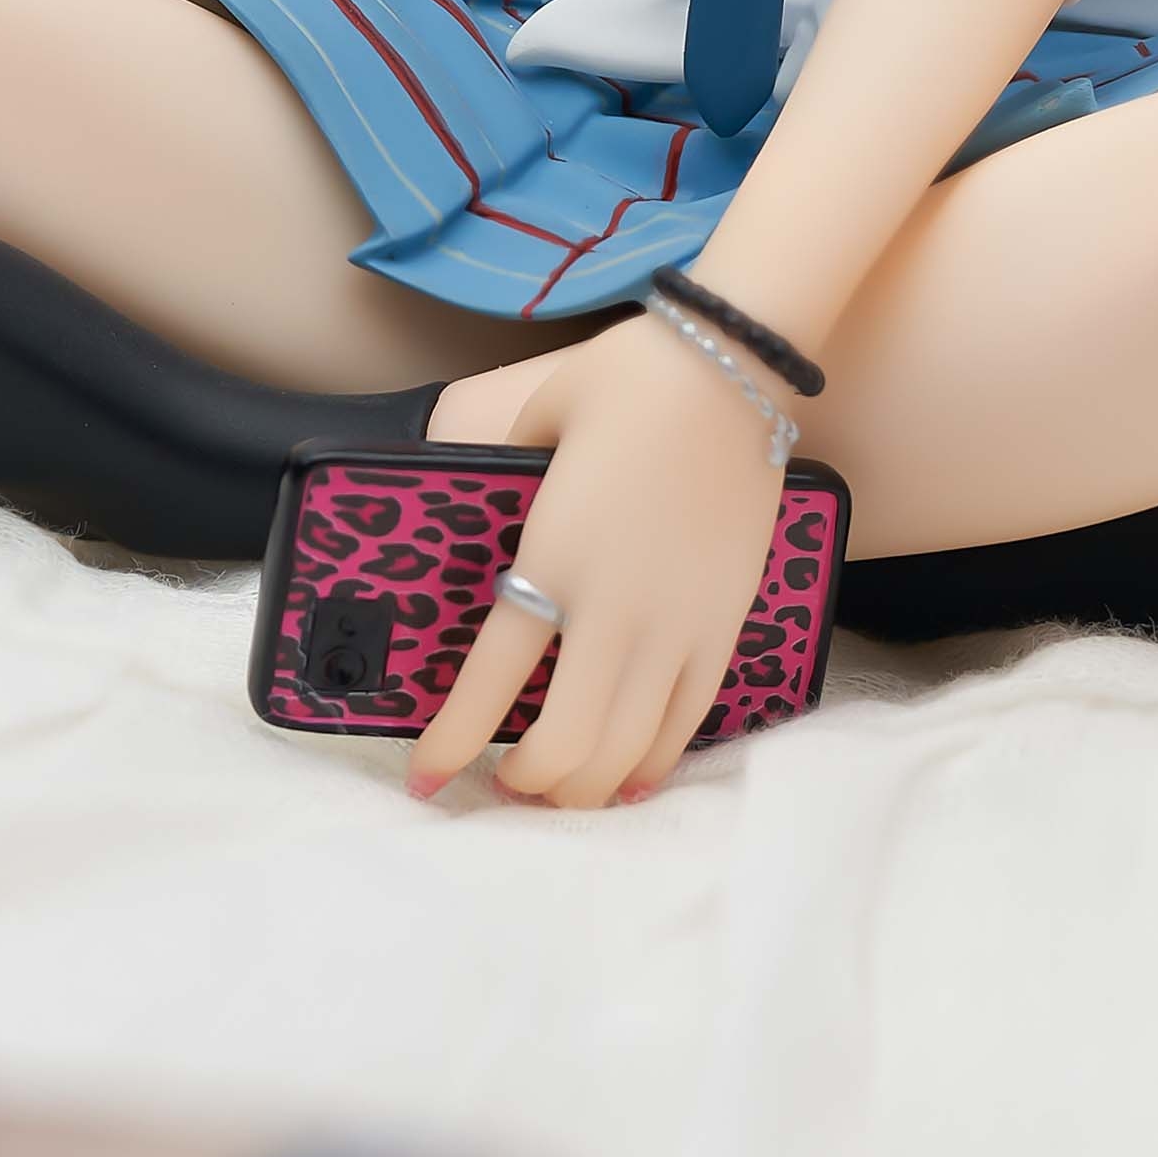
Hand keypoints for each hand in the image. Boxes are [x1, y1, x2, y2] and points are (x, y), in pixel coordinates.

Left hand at [410, 314, 787, 811]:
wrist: (734, 364)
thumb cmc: (626, 378)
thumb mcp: (533, 415)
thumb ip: (495, 466)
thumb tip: (463, 490)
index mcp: (554, 556)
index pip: (489, 683)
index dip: (451, 744)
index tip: (423, 781)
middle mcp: (614, 608)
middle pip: (564, 745)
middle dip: (523, 785)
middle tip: (499, 784)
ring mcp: (678, 623)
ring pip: (626, 751)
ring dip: (583, 789)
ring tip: (555, 791)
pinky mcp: (725, 623)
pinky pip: (686, 722)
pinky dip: (651, 764)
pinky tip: (626, 780)